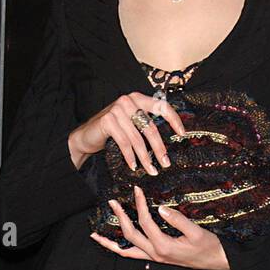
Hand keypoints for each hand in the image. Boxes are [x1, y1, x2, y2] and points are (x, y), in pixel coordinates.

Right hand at [68, 92, 185, 174]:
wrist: (87, 135)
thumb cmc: (112, 131)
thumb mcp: (131, 123)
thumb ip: (146, 124)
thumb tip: (169, 140)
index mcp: (138, 98)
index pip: (161, 106)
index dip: (174, 119)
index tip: (182, 133)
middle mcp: (128, 101)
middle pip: (150, 127)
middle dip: (159, 148)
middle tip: (165, 163)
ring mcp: (117, 110)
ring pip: (138, 138)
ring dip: (145, 158)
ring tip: (151, 170)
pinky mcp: (108, 121)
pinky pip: (124, 143)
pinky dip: (130, 157)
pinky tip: (134, 166)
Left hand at [90, 185, 230, 269]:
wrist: (216, 262)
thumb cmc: (209, 246)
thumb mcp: (197, 232)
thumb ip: (178, 220)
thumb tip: (160, 208)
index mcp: (164, 246)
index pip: (145, 222)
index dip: (139, 204)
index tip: (137, 189)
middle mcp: (155, 253)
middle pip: (129, 235)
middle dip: (119, 217)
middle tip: (112, 202)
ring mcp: (154, 257)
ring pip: (125, 251)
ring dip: (109, 242)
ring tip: (95, 235)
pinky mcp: (156, 257)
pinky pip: (132, 255)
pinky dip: (120, 249)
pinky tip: (113, 243)